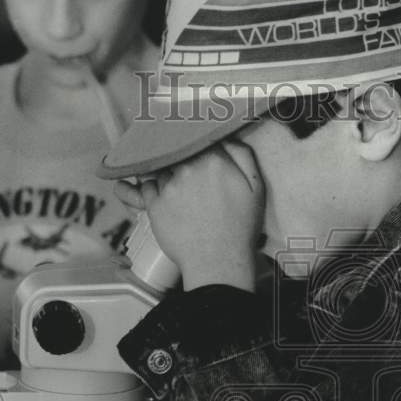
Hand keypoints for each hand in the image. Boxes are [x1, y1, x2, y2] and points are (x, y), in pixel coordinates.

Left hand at [113, 141, 264, 291]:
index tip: (191, 149)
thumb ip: (242, 155)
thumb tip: (225, 139)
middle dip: (178, 159)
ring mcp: (169, 186)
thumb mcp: (255, 187)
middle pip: (176, 153)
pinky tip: (158, 198)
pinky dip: (149, 190)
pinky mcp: (154, 205)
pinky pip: (145, 188)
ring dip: (165, 176)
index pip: (196, 138)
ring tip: (177, 192)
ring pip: (161, 169)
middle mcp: (188, 169)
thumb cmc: (239, 229)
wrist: (219, 262)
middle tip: (183, 173)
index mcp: (214, 160)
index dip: (193, 143)